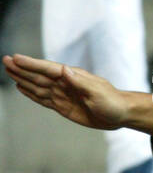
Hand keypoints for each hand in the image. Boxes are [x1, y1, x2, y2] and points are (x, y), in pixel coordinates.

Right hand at [3, 53, 134, 129]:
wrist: (121, 114)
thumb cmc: (113, 101)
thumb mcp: (98, 92)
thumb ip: (81, 82)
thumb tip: (64, 70)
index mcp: (73, 77)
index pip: (48, 69)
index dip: (31, 64)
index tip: (15, 58)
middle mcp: (65, 84)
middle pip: (38, 76)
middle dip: (21, 69)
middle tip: (5, 60)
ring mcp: (63, 95)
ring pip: (38, 86)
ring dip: (23, 79)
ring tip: (8, 71)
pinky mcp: (63, 107)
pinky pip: (43, 99)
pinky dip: (31, 94)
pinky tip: (22, 88)